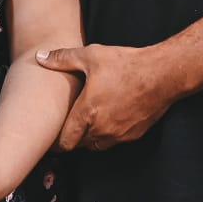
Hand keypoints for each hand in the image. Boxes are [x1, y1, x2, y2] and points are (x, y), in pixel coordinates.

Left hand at [36, 44, 173, 151]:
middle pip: (79, 145)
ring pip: (96, 145)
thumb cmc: (126, 64)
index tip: (50, 137)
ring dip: (88, 137)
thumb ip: (62, 58)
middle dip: (71, 137)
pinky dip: (106, 134)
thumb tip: (40, 56)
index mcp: (87, 113)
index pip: (64, 142)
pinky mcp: (133, 135)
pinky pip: (114, 141)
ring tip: (84, 122)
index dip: (55, 142)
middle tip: (65, 126)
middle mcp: (102, 129)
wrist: (163, 74)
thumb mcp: (90, 56)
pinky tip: (106, 118)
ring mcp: (119, 134)